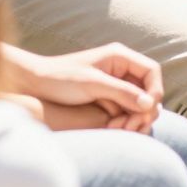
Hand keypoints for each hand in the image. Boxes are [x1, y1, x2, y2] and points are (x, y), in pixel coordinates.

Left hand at [1, 44, 160, 132]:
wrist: (31, 85)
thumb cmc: (58, 78)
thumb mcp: (92, 84)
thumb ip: (122, 93)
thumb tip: (150, 104)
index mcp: (120, 57)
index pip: (151, 72)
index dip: (155, 90)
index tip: (148, 109)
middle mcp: (121, 70)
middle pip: (148, 90)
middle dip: (144, 109)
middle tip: (131, 126)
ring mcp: (115, 86)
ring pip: (139, 104)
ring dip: (135, 118)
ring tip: (118, 129)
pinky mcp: (107, 100)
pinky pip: (126, 112)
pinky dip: (124, 122)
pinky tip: (112, 129)